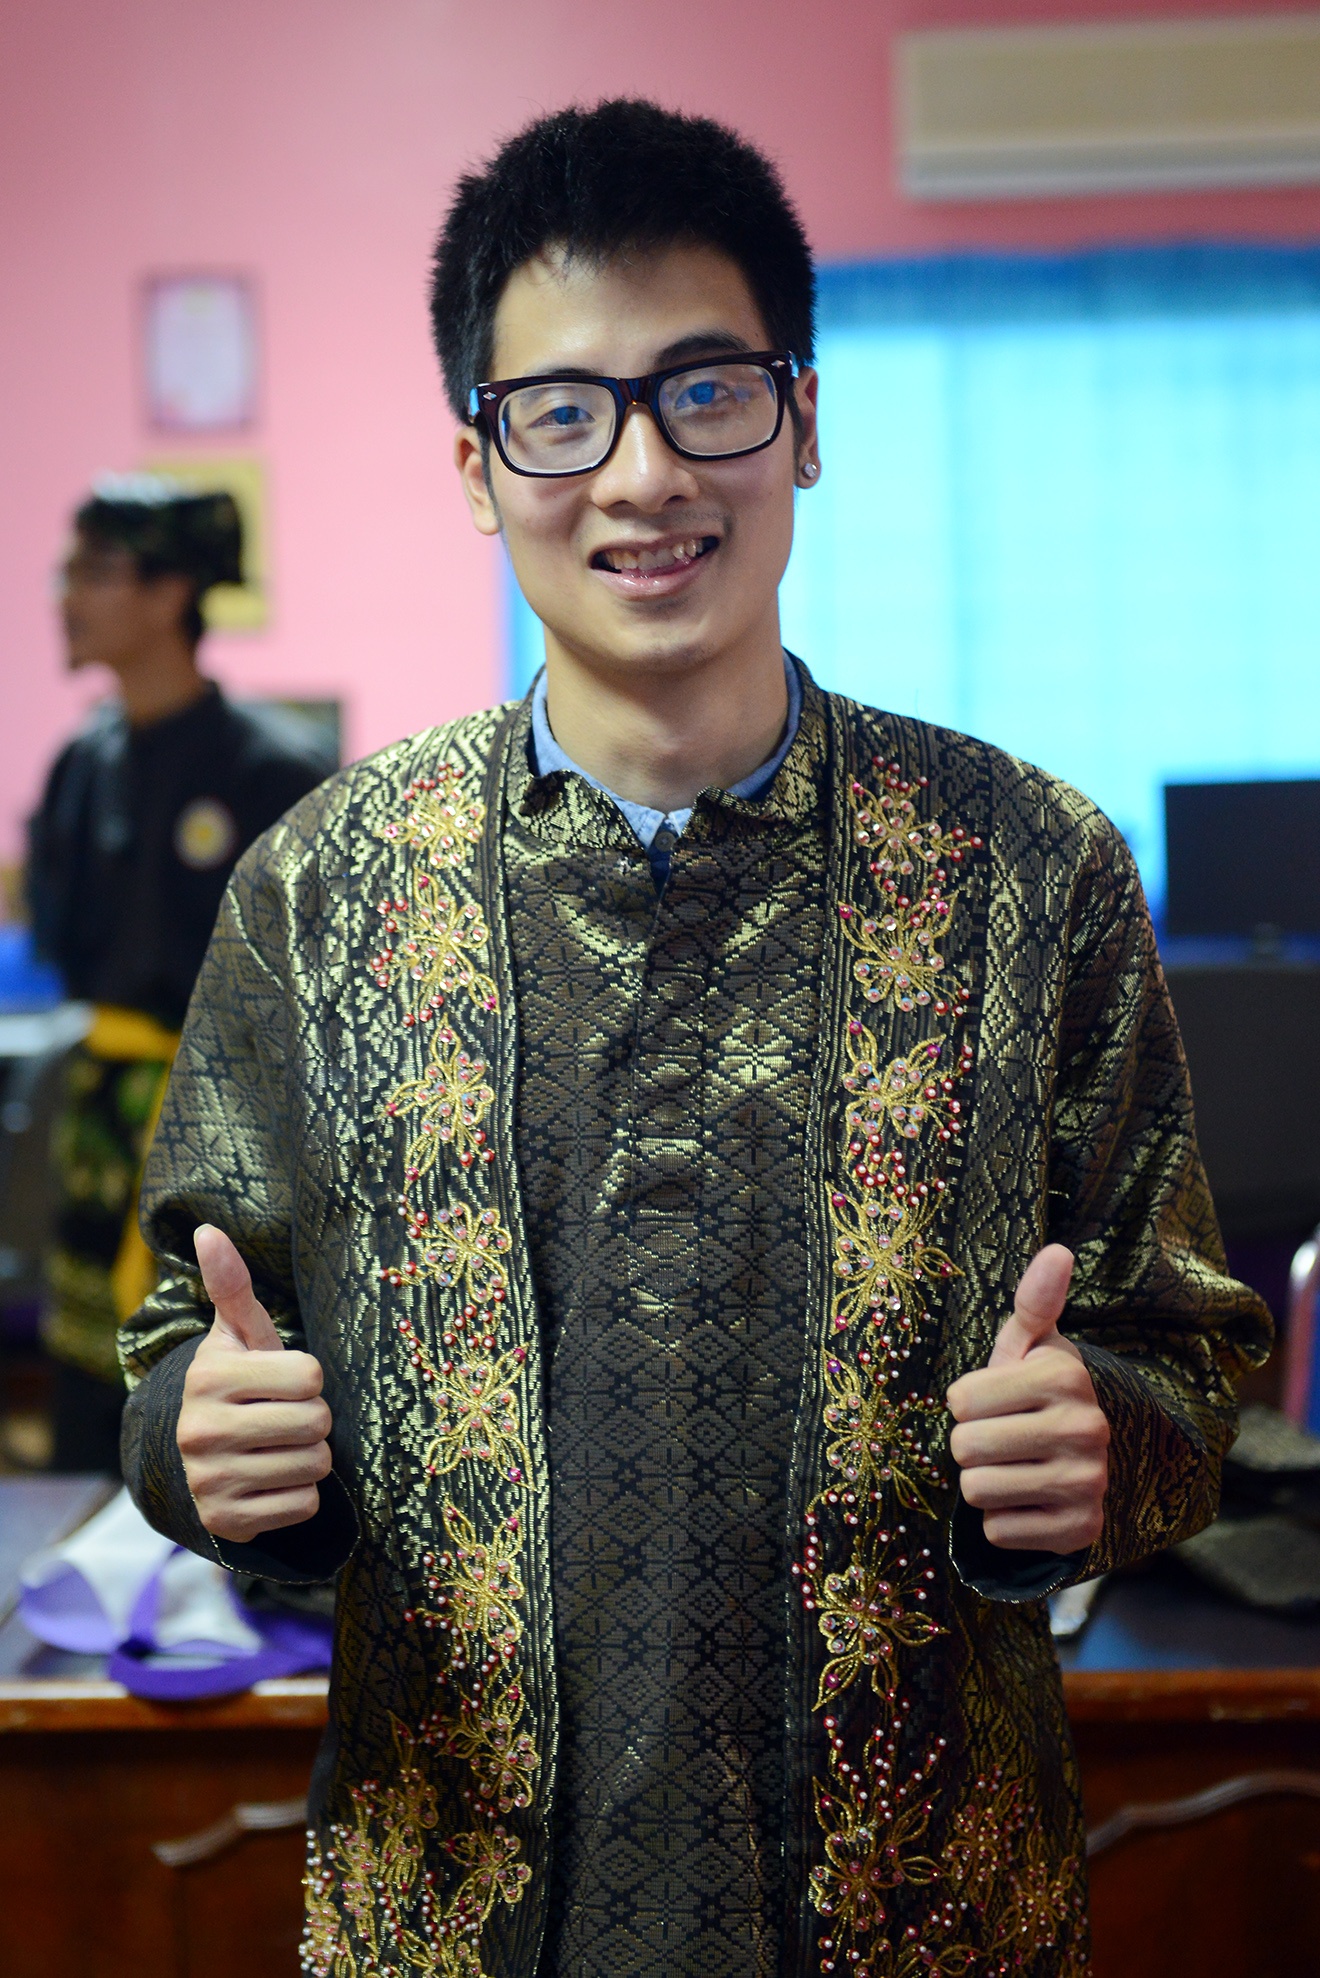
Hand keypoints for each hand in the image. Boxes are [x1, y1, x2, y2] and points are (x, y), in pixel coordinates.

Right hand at [177, 1224, 331, 1542]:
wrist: (198, 1458)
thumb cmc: (240, 1383)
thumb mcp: (239, 1335)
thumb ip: (232, 1286)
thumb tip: (208, 1230)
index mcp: (210, 1377)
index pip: (311, 1377)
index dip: (309, 1378)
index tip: (284, 1381)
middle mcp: (201, 1430)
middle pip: (316, 1423)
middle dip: (313, 1420)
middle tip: (286, 1418)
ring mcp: (210, 1480)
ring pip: (314, 1466)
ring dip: (310, 1458)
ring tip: (280, 1447)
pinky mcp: (225, 1522)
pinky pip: (304, 1505)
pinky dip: (300, 1495)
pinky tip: (273, 1481)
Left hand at [946, 1244, 1108, 1553]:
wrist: (1078, 1463)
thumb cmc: (1033, 1394)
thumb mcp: (1028, 1347)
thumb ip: (1033, 1301)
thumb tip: (1057, 1249)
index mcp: (1066, 1376)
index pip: (960, 1400)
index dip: (966, 1402)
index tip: (996, 1400)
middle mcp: (1086, 1428)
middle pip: (965, 1447)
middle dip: (971, 1444)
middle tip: (1002, 1438)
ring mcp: (1087, 1484)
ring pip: (977, 1490)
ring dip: (984, 1482)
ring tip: (1013, 1467)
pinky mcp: (1079, 1531)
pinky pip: (996, 1531)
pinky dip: (1002, 1520)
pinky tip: (1028, 1501)